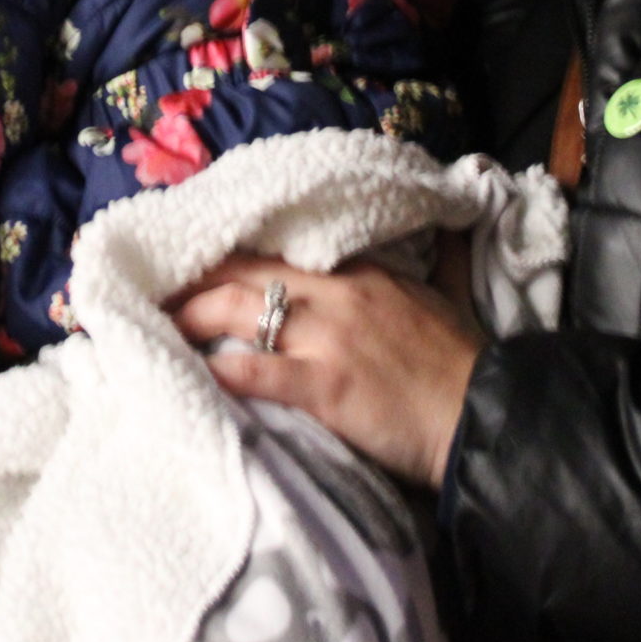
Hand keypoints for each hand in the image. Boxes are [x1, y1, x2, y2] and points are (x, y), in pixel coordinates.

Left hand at [171, 254, 484, 488]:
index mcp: (360, 272)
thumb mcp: (446, 295)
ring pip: (239, 312)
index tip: (194, 265)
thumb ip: (438, 260)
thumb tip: (454, 226)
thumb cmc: (463, 363)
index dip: (227, 259)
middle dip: (193, 283)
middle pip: (244, 274)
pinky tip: (189, 372)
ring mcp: (328, 339)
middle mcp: (336, 295)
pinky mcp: (325, 386)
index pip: (277, 253)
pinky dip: (217, 369)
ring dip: (191, 319)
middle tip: (155, 294)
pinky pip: (255, 371)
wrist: (485, 415)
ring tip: (158, 329)